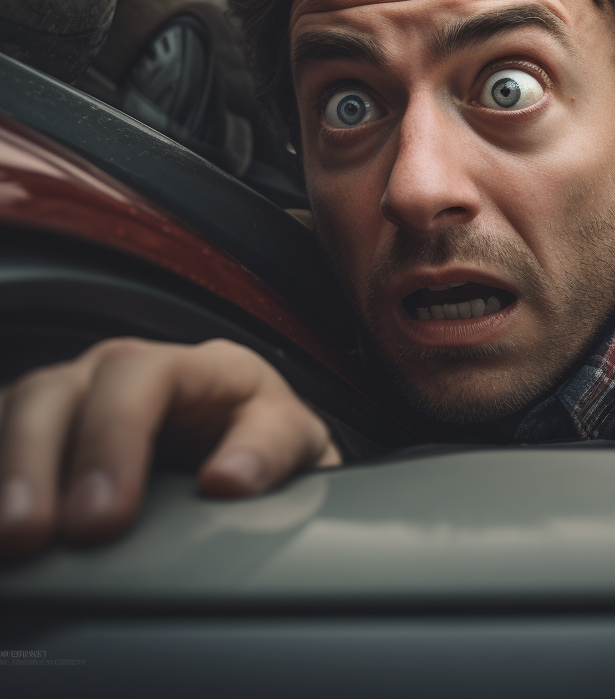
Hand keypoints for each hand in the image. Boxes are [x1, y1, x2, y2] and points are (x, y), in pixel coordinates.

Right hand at [0, 338, 340, 558]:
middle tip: (30, 535)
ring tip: (4, 539)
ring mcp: (79, 396)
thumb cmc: (270, 440)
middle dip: (35, 461)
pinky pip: (0, 438)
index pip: (141, 376)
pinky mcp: (44, 432)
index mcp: (198, 365)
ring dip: (2, 472)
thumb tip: (229, 479)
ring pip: (16, 410)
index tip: (104, 517)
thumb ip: (271, 450)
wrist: (256, 447)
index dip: (113, 438)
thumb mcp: (294, 440)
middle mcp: (128, 371)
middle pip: (59, 389)